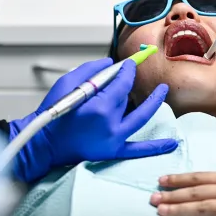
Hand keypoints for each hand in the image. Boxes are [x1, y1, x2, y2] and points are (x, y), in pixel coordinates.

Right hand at [8, 57, 175, 182]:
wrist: (44, 144)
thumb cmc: (52, 114)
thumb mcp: (66, 84)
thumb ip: (90, 70)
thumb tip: (111, 64)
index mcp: (99, 106)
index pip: (123, 82)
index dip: (129, 70)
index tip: (130, 64)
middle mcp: (110, 123)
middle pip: (130, 98)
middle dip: (131, 83)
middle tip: (135, 72)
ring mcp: (114, 139)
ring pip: (138, 116)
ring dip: (152, 103)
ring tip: (162, 91)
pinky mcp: (113, 152)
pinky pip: (139, 149)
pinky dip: (156, 147)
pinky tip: (171, 143)